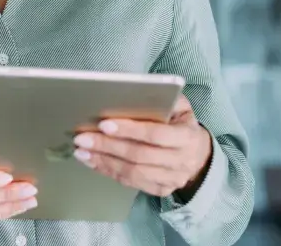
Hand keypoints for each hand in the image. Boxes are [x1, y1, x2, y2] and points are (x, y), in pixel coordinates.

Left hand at [71, 95, 212, 197]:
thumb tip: (135, 91)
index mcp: (187, 136)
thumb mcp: (180, 105)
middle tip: (82, 138)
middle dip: (107, 146)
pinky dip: (109, 171)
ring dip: (104, 161)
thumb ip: (163, 98)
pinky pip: (131, 183)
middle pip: (139, 155)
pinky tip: (93, 161)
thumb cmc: (182, 123)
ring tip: (82, 151)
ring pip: (133, 172)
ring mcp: (171, 178)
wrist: (199, 155)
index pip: (155, 134)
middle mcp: (181, 161)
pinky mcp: (161, 190)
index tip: (104, 124)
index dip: (129, 130)